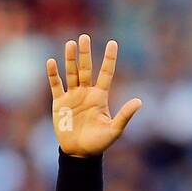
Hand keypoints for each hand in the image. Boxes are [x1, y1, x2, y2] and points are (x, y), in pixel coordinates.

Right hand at [48, 34, 141, 156]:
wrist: (80, 153)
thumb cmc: (99, 142)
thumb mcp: (114, 130)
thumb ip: (125, 115)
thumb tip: (139, 101)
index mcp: (100, 97)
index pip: (106, 73)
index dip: (109, 59)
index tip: (112, 42)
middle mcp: (86, 93)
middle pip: (86, 69)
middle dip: (85, 54)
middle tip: (84, 37)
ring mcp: (72, 96)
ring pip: (71, 73)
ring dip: (70, 59)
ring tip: (70, 44)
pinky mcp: (59, 102)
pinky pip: (56, 85)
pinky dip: (53, 74)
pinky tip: (52, 62)